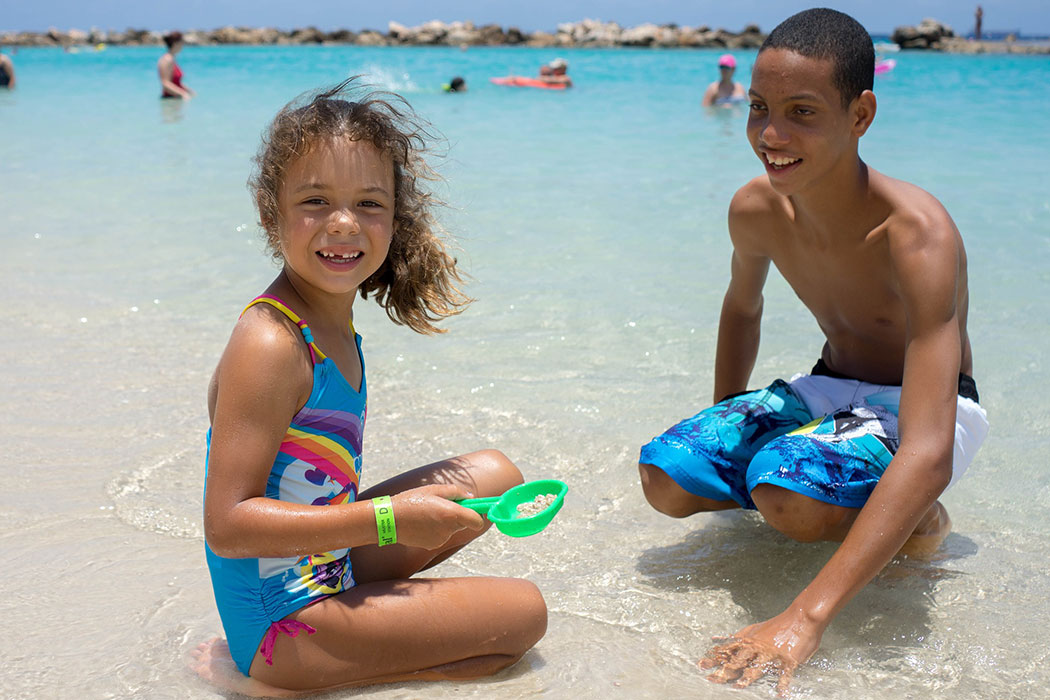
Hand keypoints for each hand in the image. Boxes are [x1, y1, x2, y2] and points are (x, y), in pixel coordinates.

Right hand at [388, 484, 485, 549]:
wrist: (389, 520)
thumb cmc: (411, 500)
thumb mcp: (434, 489)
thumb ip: (456, 492)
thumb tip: (471, 498)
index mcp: (451, 514)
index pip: (477, 521)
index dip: (478, 515)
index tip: (475, 509)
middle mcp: (448, 529)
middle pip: (463, 523)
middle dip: (457, 514)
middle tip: (442, 504)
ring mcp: (441, 539)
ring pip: (451, 529)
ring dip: (445, 522)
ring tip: (427, 513)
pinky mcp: (432, 546)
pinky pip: (441, 536)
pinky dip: (436, 530)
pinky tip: (422, 522)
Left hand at [699, 608, 824, 694]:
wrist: (801, 619)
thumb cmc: (777, 626)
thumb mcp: (753, 629)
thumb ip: (737, 636)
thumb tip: (717, 639)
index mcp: (749, 641)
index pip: (728, 651)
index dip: (714, 659)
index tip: (701, 666)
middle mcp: (758, 648)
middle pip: (738, 661)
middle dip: (724, 671)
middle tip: (712, 679)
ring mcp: (772, 654)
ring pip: (758, 667)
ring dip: (748, 677)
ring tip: (739, 686)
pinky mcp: (788, 660)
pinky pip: (785, 674)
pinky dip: (783, 684)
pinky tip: (781, 694)